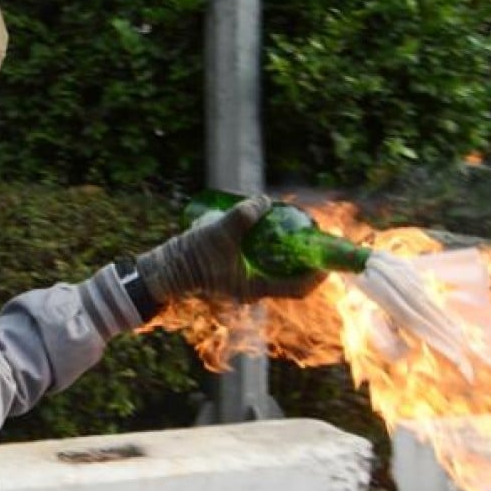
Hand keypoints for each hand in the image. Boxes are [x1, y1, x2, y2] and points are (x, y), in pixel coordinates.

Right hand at [136, 194, 322, 303]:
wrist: (164, 270)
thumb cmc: (191, 257)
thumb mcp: (219, 232)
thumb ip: (243, 216)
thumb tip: (264, 201)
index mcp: (254, 288)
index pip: (296, 288)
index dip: (315, 274)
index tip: (326, 257)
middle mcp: (252, 289)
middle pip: (288, 276)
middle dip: (301, 257)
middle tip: (308, 235)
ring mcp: (242, 282)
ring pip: (273, 269)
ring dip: (283, 251)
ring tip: (289, 228)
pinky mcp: (233, 273)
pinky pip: (259, 263)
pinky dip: (266, 248)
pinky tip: (264, 229)